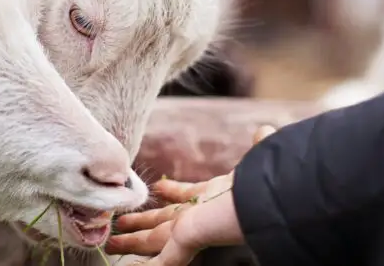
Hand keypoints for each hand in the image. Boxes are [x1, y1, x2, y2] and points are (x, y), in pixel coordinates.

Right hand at [106, 125, 277, 264]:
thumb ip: (260, 148)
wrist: (269, 204)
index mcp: (214, 194)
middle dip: (143, 223)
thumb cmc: (265, 182)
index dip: (174, 192)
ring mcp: (192, 231)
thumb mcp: (258, 160)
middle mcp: (199, 214)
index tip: (161, 188)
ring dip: (135, 242)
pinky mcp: (186, 242)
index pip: (189, 194)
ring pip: (155, 239)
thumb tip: (265, 130)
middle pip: (163, 220)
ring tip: (113, 243)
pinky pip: (162, 260)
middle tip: (122, 223)